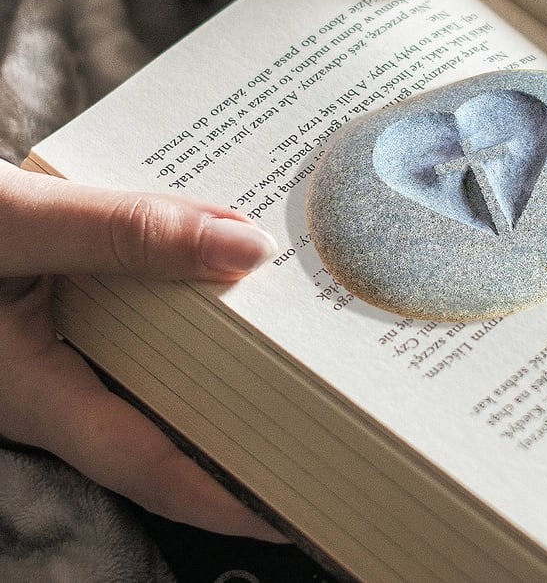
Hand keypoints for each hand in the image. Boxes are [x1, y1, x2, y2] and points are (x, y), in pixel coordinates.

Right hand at [0, 160, 283, 540]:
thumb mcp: (15, 223)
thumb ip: (124, 234)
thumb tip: (248, 249)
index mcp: (38, 394)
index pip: (153, 466)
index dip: (231, 492)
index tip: (307, 500)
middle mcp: (62, 377)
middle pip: (177, 411)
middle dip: (254, 412)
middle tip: (337, 399)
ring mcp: (69, 341)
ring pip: (170, 355)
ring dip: (234, 337)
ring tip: (309, 324)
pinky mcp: (75, 301)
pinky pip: (150, 304)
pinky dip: (197, 285)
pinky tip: (239, 256)